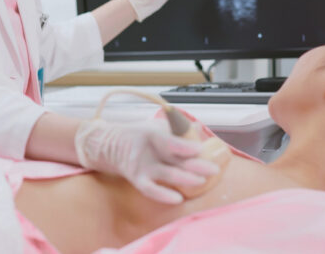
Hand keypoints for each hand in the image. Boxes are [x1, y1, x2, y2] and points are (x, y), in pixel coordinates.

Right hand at [74, 118, 220, 203]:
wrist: (111, 145)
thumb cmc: (142, 135)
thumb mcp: (156, 125)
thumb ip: (176, 129)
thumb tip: (199, 129)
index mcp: (152, 133)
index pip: (169, 140)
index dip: (184, 146)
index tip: (199, 149)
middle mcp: (148, 150)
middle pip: (173, 158)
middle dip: (195, 165)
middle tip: (213, 169)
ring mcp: (142, 166)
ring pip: (166, 175)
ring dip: (185, 179)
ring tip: (201, 181)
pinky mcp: (137, 180)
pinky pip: (150, 190)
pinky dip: (163, 195)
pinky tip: (177, 199)